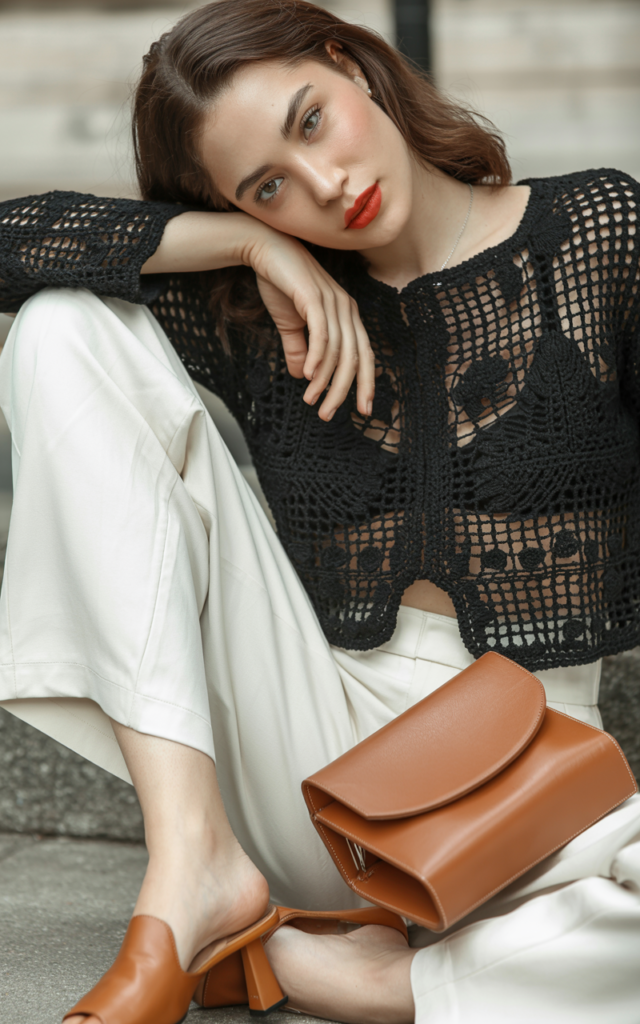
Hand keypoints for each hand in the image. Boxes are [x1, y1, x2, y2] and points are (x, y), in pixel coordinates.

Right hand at [245, 230, 374, 421]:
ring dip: (325, 380)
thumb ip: (299, 349)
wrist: (262, 249)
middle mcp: (346, 308)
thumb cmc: (279, 283)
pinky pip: (321, 332)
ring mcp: (332, 301)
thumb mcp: (290, 323)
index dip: (365, 383)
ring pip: (337, 350)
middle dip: (343, 390)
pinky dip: (317, 356)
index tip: (361, 409)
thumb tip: (302, 377)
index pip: (364, 354)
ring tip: (311, 400)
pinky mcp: (314, 296)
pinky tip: (308, 376)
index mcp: (347, 315)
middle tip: (327, 414)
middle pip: (354, 357)